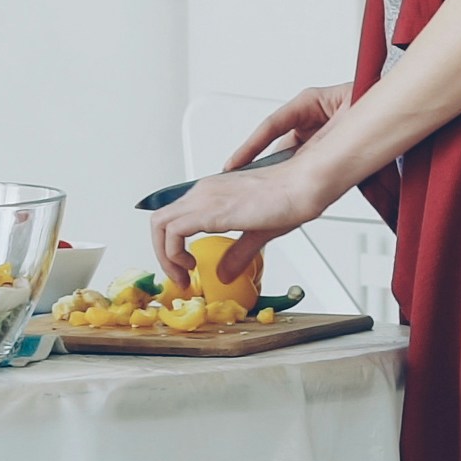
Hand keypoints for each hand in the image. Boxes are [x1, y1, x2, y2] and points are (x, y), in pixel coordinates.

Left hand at [147, 82, 351, 279]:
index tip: (186, 266)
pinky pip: (170, 231)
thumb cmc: (289, 198)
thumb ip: (237, 254)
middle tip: (179, 275)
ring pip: (159, 224)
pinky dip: (171, 252)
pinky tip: (191, 266)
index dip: (172, 244)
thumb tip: (224, 273)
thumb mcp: (257, 233)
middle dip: (162, 252)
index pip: (176, 216)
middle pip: (160, 220)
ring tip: (183, 275)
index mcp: (213, 192)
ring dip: (164, 255)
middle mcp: (204, 191)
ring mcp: (204, 197)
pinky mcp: (208, 209)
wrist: (302, 186)